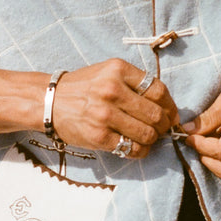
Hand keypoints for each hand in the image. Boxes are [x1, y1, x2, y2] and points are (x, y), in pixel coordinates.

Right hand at [52, 59, 178, 158]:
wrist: (50, 100)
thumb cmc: (84, 87)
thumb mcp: (108, 72)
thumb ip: (135, 83)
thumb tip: (166, 106)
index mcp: (118, 70)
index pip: (158, 90)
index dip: (170, 105)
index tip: (171, 113)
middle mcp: (112, 90)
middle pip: (156, 114)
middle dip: (164, 125)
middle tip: (162, 129)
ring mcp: (105, 114)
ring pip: (147, 133)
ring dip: (153, 139)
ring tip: (149, 138)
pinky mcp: (98, 136)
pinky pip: (131, 148)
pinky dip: (140, 150)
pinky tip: (136, 146)